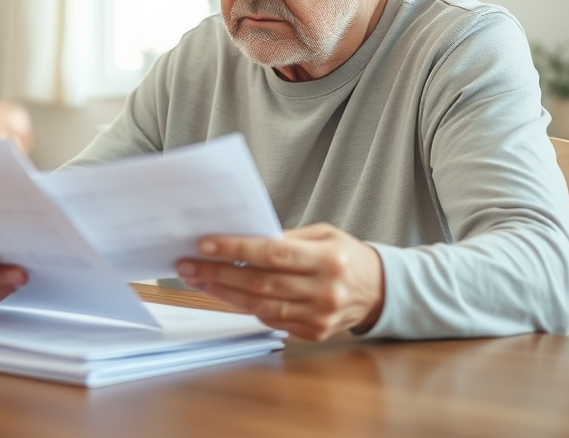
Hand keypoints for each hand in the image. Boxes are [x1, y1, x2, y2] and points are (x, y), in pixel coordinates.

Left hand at [175, 223, 384, 341]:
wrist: (381, 291)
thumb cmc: (347, 256)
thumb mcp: (324, 235)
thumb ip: (286, 238)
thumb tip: (242, 238)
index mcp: (329, 259)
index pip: (273, 254)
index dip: (236, 250)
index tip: (205, 245)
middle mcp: (325, 291)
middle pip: (260, 283)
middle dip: (218, 273)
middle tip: (187, 265)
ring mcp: (319, 316)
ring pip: (260, 306)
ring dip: (223, 293)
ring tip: (197, 279)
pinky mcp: (313, 334)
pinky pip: (271, 320)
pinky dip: (245, 307)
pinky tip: (225, 294)